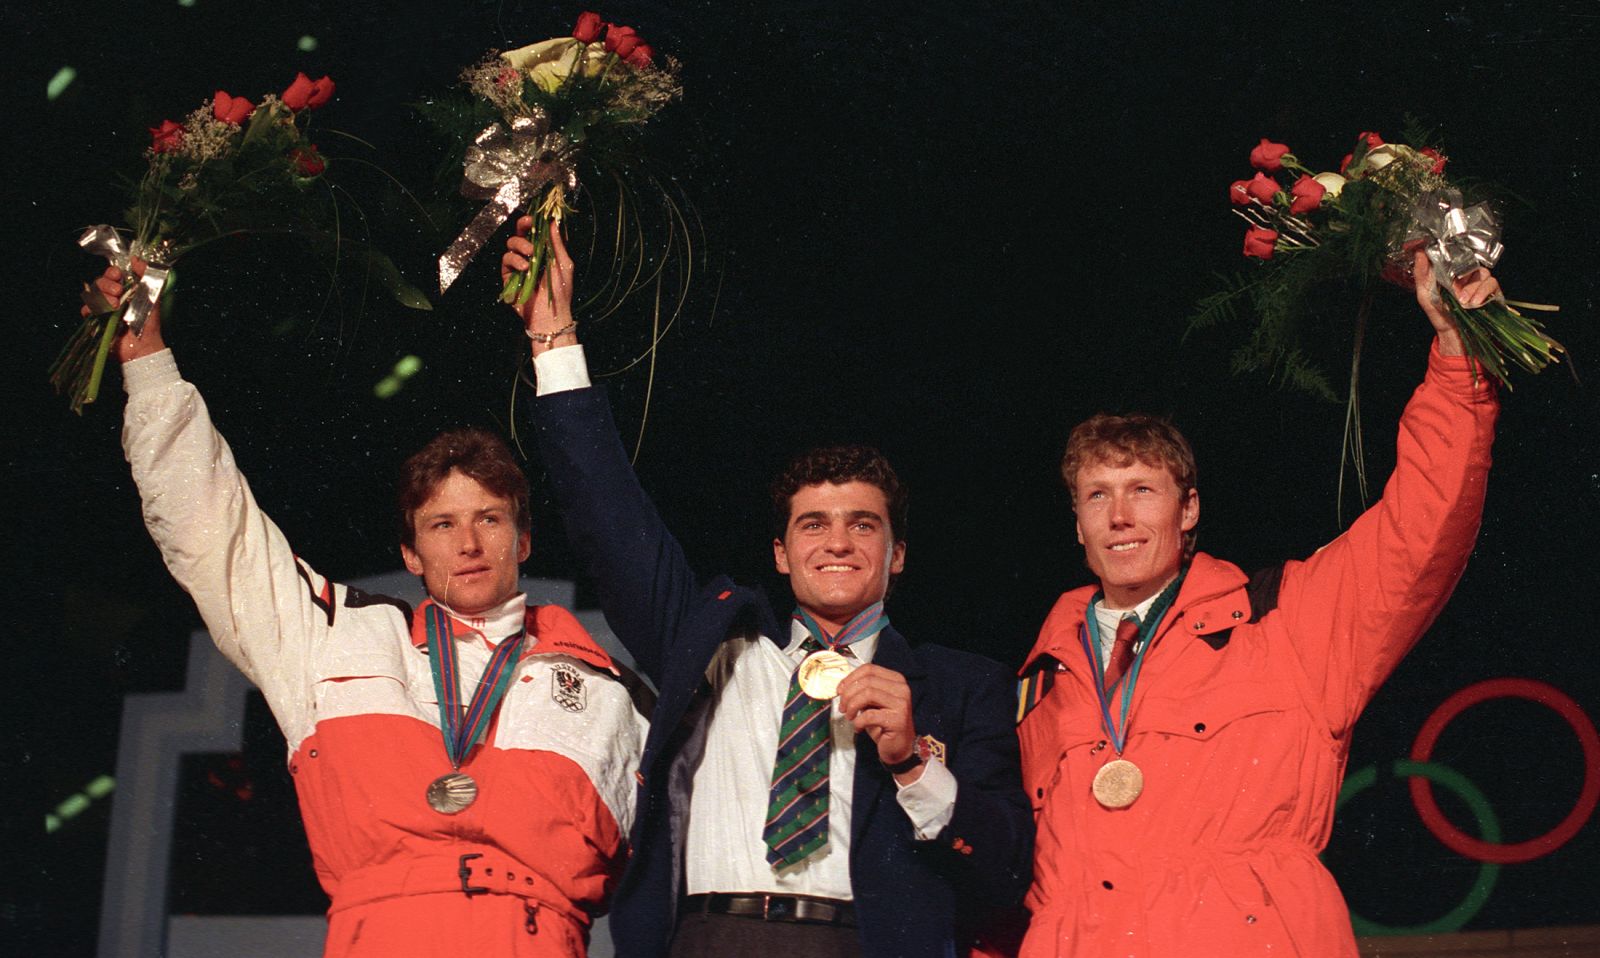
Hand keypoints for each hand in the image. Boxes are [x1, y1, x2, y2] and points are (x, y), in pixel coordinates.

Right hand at [83, 261, 165, 362]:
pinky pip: (86, 309)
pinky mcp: (95, 321)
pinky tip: (103, 312)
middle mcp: (112, 298)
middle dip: (107, 284)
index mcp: (125, 290)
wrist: (144, 345)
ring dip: (102, 296)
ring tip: (116, 306)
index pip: (111, 275)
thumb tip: (135, 259)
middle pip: (99, 282)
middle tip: (118, 292)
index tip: (119, 275)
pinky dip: (91, 308)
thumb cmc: (150, 322)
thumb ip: (147, 276)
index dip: (112, 272)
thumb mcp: (154, 296)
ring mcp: (102, 309)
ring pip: (91, 294)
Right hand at [502, 216, 575, 356]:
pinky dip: (515, 260)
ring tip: (531, 254)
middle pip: (520, 233)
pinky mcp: (508, 275)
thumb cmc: (561, 291)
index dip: (534, 222)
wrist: (550, 314)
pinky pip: (506, 260)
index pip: (536, 232)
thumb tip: (554, 221)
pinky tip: (524, 267)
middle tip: (528, 223)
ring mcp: (517, 265)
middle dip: (523, 226)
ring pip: (511, 244)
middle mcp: (529, 256)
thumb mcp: (563, 263)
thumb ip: (557, 243)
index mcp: (543, 251)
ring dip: (521, 245)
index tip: (537, 216)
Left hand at [836, 664, 922, 783]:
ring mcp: (901, 703)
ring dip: (852, 706)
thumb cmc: (882, 724)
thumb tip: (842, 687)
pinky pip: (869, 715)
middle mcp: (902, 689)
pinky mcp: (898, 720)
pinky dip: (858, 722)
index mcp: (896, 680)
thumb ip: (862, 691)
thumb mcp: (871, 703)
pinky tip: (858, 728)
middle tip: (842, 708)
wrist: (899, 747)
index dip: (850, 678)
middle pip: (867, 681)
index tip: (840, 691)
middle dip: (848, 694)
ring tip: (849, 716)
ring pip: (868, 694)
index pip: (869, 669)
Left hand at [1413, 249, 1500, 357]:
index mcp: (1452, 271)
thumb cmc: (1438, 312)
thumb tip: (1419, 253)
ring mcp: (1481, 281)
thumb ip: (1421, 274)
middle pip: (1471, 264)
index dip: (1453, 261)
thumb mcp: (1425, 294)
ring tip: (1463, 302)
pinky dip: (1483, 292)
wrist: (1452, 332)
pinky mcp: (1492, 290)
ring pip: (1482, 273)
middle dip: (1462, 279)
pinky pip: (1492, 283)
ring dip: (1472, 288)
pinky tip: (1474, 303)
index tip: (1447, 274)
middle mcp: (1468, 274)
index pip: (1457, 255)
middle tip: (1454, 292)